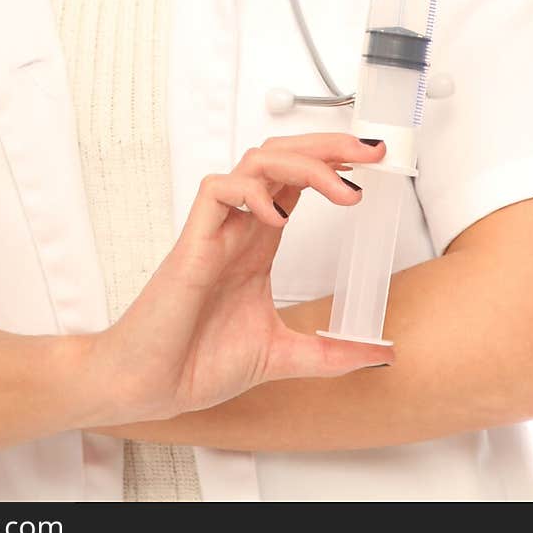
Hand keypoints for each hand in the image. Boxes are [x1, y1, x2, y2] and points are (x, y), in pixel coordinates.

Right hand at [92, 133, 393, 422]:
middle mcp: (241, 227)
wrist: (152, 387)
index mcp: (259, 243)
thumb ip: (329, 353)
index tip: (373, 164)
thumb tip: (380, 355)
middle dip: (327, 146)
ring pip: (256, 163)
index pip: (299, 181)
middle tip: (370, 151)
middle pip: (283, 158)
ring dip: (302, 162)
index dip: (333, 164)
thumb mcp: (281, 356)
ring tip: (341, 181)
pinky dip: (250, 190)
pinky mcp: (194, 242)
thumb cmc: (197, 362)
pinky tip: (276, 215)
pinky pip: (217, 189)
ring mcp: (217, 230)